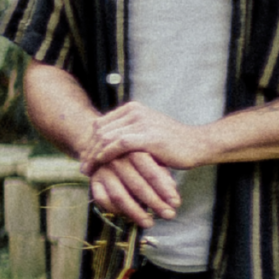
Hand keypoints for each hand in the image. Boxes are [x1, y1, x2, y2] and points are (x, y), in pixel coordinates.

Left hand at [84, 100, 207, 172]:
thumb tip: (103, 143)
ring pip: (106, 138)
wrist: (197, 144)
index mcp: (132, 108)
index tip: (83, 157)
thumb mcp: (145, 132)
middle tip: (82, 167)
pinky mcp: (148, 136)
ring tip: (88, 170)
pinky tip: (100, 165)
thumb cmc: (171, 143)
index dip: (88, 142)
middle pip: (100, 131)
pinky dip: (106, 155)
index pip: (100, 124)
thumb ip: (126, 133)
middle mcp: (135, 112)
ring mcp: (142, 122)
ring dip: (93, 155)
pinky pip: (118, 145)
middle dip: (88, 150)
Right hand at [84, 145, 179, 226]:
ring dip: (135, 212)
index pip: (152, 173)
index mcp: (134, 151)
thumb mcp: (151, 157)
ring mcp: (103, 171)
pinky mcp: (93, 181)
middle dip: (155, 203)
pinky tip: (127, 215)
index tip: (176, 204)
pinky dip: (115, 209)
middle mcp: (117, 160)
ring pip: (119, 196)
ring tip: (149, 223)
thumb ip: (162, 172)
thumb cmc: (136, 155)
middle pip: (137, 186)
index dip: (165, 190)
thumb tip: (172, 190)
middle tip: (169, 215)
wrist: (104, 146)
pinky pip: (102, 200)